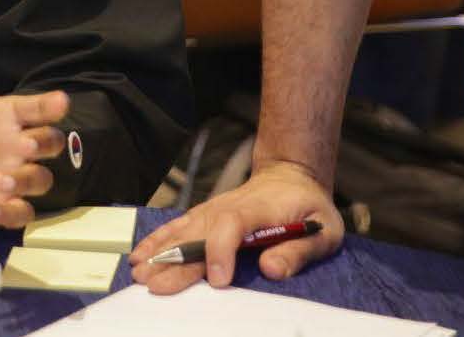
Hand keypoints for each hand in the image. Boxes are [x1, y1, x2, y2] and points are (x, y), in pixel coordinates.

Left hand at [0, 58, 69, 228]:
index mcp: (6, 117)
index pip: (34, 107)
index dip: (49, 105)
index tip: (61, 102)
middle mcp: (17, 146)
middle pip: (49, 143)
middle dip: (44, 143)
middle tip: (27, 145)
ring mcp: (15, 177)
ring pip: (40, 179)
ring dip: (26, 180)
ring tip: (0, 180)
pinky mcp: (6, 205)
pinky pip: (21, 212)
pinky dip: (10, 212)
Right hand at [129, 161, 343, 292]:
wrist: (292, 177)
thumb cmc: (310, 208)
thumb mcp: (324, 230)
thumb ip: (299, 251)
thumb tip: (272, 270)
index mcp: (259, 210)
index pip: (232, 225)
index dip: (221, 251)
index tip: (218, 281)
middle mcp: (228, 208)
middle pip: (198, 234)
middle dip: (176, 261)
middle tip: (156, 286)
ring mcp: (212, 211)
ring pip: (182, 231)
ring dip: (160, 252)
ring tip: (140, 273)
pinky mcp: (205, 216)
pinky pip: (177, 227)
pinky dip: (157, 240)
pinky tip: (140, 255)